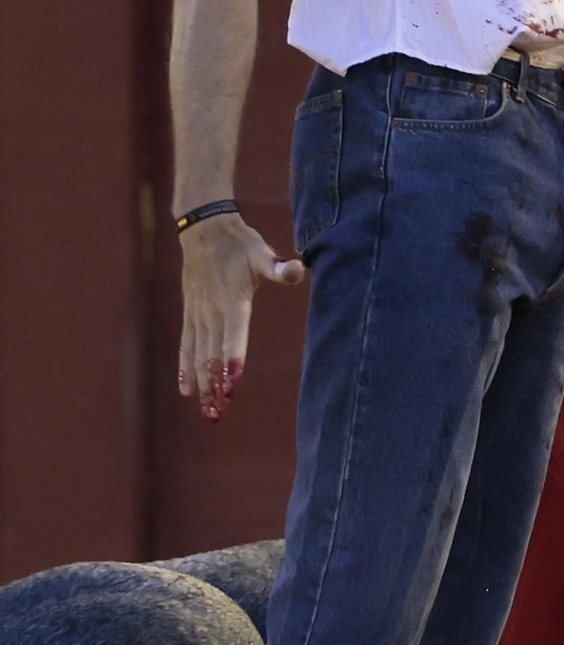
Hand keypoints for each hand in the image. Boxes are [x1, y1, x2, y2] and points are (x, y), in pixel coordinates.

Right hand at [178, 211, 303, 422]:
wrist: (204, 229)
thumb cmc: (240, 244)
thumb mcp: (262, 253)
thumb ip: (278, 267)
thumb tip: (297, 270)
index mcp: (233, 302)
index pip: (233, 338)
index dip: (232, 363)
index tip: (230, 388)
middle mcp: (213, 313)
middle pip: (214, 356)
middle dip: (216, 387)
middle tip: (218, 415)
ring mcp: (199, 315)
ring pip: (199, 356)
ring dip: (202, 385)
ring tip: (206, 412)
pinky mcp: (191, 314)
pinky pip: (186, 345)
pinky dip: (185, 368)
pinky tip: (186, 390)